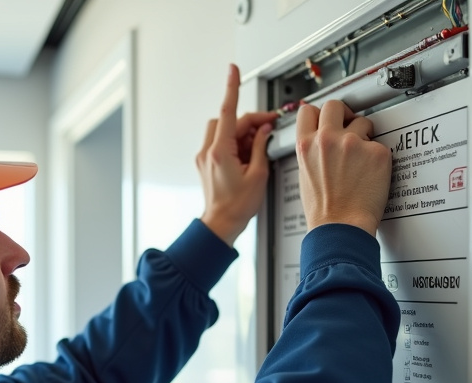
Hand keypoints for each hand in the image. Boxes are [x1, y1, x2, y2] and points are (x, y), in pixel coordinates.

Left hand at [197, 64, 277, 245]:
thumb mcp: (258, 174)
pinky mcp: (206, 162)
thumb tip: (263, 130)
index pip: (228, 111)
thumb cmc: (238, 206)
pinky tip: (247, 156)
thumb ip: (260, 146)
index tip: (233, 70)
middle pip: (228, 120)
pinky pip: (220, 142)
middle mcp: (208, 152)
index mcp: (220, 152)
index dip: (232, 88)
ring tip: (256, 149)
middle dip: (247, 121)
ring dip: (241, 133)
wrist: (221, 223)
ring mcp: (205, 157)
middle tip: (266, 130)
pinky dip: (235, 143)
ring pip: (223, 130)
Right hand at [295, 100, 391, 235]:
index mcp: (306, 145)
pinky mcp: (377, 152)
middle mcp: (327, 139)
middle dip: (344, 113)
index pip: (309, 111)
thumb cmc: (324, 211)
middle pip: (335, 105)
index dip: (320, 113)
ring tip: (363, 158)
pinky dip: (378, 157)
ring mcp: (353, 144)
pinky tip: (372, 174)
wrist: (341, 227)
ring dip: (364, 135)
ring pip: (363, 122)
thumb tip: (318, 141)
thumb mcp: (306, 176)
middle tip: (350, 126)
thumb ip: (312, 152)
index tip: (327, 118)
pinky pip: (380, 145)